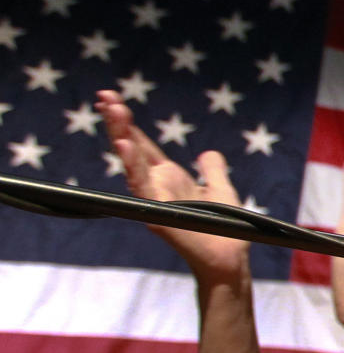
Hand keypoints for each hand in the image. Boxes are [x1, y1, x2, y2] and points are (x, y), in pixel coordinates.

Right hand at [95, 90, 249, 281]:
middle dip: (118, 122)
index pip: (143, 145)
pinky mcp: (155, 214)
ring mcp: (153, 200)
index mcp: (168, 179)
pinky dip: (132, 165)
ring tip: (113, 110)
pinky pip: (141, 186)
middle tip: (105, 95)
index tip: (112, 97)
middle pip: (132, 149)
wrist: (228, 258)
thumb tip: (208, 152)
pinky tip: (123, 144)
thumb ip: (213, 170)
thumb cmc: (225, 227)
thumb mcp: (221, 189)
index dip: (129, 123)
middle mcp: (156, 187)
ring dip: (121, 136)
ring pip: (131, 164)